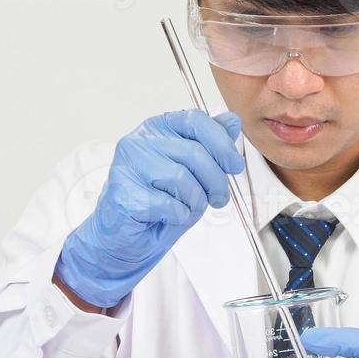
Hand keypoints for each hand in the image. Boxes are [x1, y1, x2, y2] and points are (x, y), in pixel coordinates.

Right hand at [55, 109, 243, 307]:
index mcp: (158, 128)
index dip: (222, 144)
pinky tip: (169, 216)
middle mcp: (140, 141)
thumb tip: (233, 121)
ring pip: (181, 178)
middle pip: (194, 153)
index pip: (196, 120)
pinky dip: (178, 215)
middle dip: (215, 181)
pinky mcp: (123, 192)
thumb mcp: (194, 172)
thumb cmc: (159, 202)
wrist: (126, 237)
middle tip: (219, 199)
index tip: (235, 166)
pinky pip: (167, 204)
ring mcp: (128, 165)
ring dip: (195, 201)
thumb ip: (211, 145)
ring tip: (187, 209)